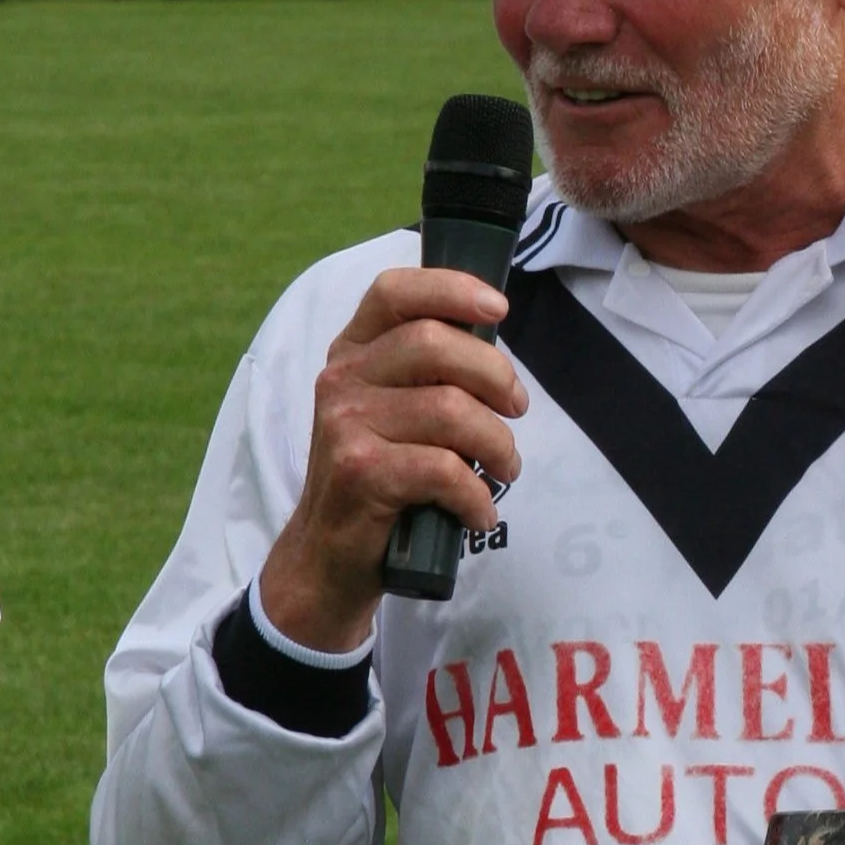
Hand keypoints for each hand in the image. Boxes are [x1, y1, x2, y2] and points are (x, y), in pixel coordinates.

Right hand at [257, 268, 525, 651]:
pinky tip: (478, 513)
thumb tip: (497, 349)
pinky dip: (477, 497)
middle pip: (435, 343)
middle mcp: (342, 379)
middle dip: (496, 375)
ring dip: (498, 445)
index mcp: (354, 350)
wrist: (329, 555)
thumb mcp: (396, 410)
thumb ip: (432, 372)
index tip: (499, 308)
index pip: (396, 291)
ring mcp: (345, 424)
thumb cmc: (382, 475)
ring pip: (451, 409)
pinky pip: (445, 470)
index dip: (452, 289)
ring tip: (504, 470)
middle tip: (515, 410)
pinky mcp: (360, 473)